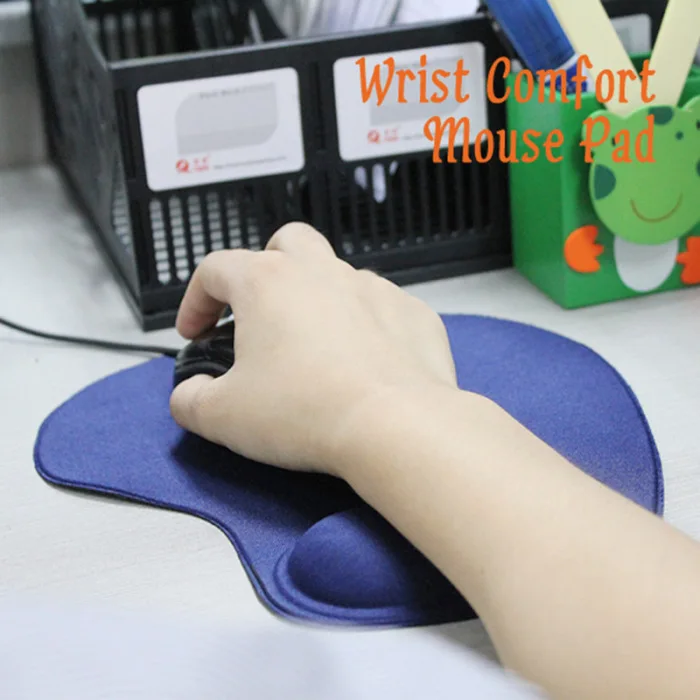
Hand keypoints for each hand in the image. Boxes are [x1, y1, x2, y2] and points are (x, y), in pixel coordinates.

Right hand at [170, 223, 455, 474]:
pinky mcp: (411, 312)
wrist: (395, 426)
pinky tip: (362, 363)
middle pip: (285, 244)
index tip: (195, 332)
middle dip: (264, 270)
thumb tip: (190, 394)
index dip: (195, 300)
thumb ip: (190, 399)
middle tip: (258, 313)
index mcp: (267, 283)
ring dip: (318, 300)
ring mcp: (372, 288)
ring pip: (337, 274)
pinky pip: (381, 307)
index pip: (214, 269)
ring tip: (313, 347)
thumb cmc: (307, 412)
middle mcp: (321, 272)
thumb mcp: (223, 416)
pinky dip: (365, 326)